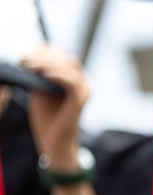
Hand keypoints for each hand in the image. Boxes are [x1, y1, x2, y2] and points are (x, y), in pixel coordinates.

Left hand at [20, 45, 89, 171]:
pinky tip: (43, 76)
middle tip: (23, 60)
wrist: (54, 142)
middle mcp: (83, 83)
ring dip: (47, 63)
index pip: (63, 56)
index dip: (44, 51)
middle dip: (43, 56)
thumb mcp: (40, 90)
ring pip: (70, 67)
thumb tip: (33, 56)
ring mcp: (84, 91)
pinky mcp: (80, 100)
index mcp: (74, 79)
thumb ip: (41, 74)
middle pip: (67, 58)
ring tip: (29, 67)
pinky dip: (58, 75)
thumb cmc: (47, 118)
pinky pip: (71, 81)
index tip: (25, 55)